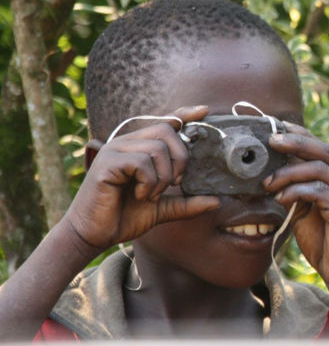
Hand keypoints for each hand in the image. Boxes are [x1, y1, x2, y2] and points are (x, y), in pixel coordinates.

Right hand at [63, 106, 220, 254]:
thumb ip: (187, 203)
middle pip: (167, 130)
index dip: (185, 114)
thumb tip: (217, 201)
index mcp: (139, 147)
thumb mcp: (163, 208)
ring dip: (163, 177)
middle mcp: (127, 143)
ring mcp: (115, 150)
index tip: (205, 111)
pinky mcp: (107, 162)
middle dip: (180, 158)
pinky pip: (141, 162)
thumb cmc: (124, 217)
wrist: (94, 235)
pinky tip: (141, 196)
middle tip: (175, 183)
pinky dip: (149, 182)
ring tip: (152, 195)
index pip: (165, 121)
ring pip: (157, 148)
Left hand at [263, 122, 328, 323]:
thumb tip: (271, 173)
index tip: (276, 128)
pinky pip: (319, 191)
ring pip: (319, 169)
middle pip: (324, 150)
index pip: (322, 147)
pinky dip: (296, 191)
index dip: (300, 134)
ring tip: (268, 183)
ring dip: (289, 172)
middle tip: (271, 141)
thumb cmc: (325, 242)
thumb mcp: (306, 210)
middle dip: (295, 142)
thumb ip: (297, 190)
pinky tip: (280, 198)